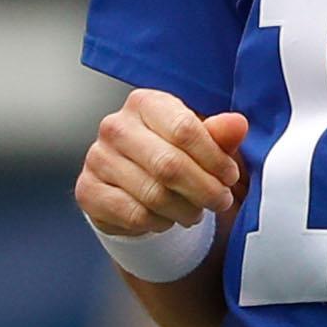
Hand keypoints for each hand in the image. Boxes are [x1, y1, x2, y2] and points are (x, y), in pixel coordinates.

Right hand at [76, 89, 247, 243]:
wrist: (132, 185)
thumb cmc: (171, 155)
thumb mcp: (200, 141)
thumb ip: (219, 134)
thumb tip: (238, 125)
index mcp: (145, 103)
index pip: (184, 129)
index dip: (214, 159)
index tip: (230, 177)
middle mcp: (115, 126)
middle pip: (169, 165)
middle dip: (203, 190)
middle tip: (220, 202)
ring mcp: (97, 159)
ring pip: (153, 195)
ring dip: (184, 210)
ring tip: (195, 212)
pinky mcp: (88, 191)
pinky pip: (133, 215)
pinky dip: (158, 222)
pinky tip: (166, 218)